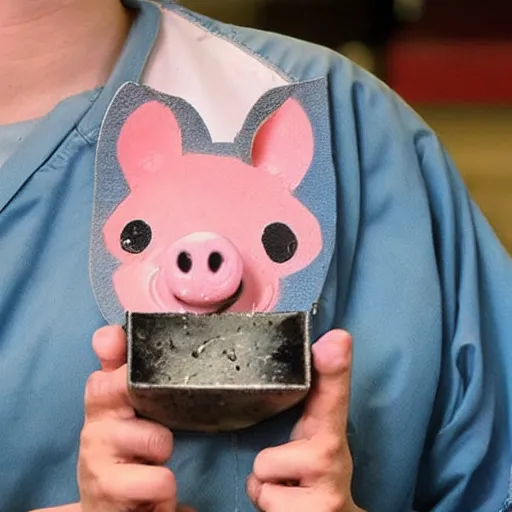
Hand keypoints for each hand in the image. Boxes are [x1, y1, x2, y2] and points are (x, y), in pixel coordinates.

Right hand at [78, 326, 193, 511]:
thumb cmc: (128, 455)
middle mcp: (92, 428)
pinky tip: (156, 488)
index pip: (102, 370)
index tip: (114, 339)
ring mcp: (96, 461)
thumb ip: (129, 371)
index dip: (112, 349)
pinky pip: (160, 479)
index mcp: (101, 404)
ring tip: (156, 459)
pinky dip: (166, 485)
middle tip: (156, 418)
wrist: (113, 509)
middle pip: (115, 390)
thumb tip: (111, 332)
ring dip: (165, 448)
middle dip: (145, 395)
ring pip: (155, 438)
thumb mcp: (131, 412)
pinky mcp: (108, 493)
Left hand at [246, 330, 364, 511]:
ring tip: (291, 488)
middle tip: (294, 470)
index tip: (338, 340)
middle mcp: (335, 457)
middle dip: (272, 462)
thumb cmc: (317, 473)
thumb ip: (315, 392)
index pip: (333, 394)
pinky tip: (291, 505)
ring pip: (262, 473)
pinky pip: (263, 496)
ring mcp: (327, 490)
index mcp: (331, 432)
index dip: (333, 368)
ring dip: (269, 485)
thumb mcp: (315, 433)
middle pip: (268, 453)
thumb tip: (330, 341)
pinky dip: (268, 502)